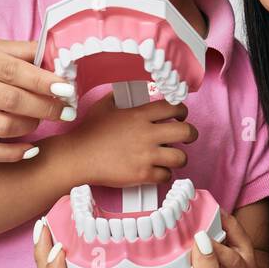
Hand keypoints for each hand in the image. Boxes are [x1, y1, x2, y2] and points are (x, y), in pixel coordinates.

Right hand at [0, 39, 70, 161]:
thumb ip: (17, 51)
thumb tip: (56, 54)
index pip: (13, 70)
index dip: (44, 81)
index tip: (69, 88)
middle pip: (10, 100)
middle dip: (46, 107)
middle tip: (67, 110)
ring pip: (0, 126)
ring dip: (30, 126)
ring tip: (42, 121)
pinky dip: (11, 153)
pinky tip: (30, 149)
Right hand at [66, 92, 197, 186]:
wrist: (77, 157)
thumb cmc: (88, 132)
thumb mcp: (104, 106)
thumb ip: (119, 97)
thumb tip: (126, 92)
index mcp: (139, 115)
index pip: (173, 108)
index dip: (182, 111)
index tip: (181, 116)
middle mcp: (146, 134)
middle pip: (186, 132)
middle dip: (191, 134)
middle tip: (187, 137)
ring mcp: (145, 155)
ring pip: (181, 157)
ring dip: (179, 157)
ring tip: (171, 157)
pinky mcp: (142, 174)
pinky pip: (166, 175)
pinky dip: (164, 174)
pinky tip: (158, 171)